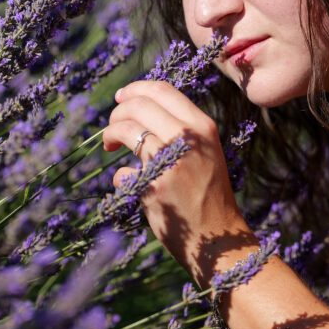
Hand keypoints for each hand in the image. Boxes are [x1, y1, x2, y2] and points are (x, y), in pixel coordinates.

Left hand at [103, 80, 256, 283]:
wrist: (219, 239)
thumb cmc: (207, 193)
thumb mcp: (205, 150)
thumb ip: (181, 128)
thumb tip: (139, 105)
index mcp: (202, 127)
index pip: (163, 90)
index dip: (135, 89)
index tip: (121, 97)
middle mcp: (187, 139)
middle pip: (138, 105)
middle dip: (117, 113)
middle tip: (112, 128)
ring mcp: (169, 162)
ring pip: (125, 130)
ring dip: (110, 135)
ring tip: (109, 145)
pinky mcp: (153, 188)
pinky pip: (122, 172)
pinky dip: (120, 177)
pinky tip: (131, 185)